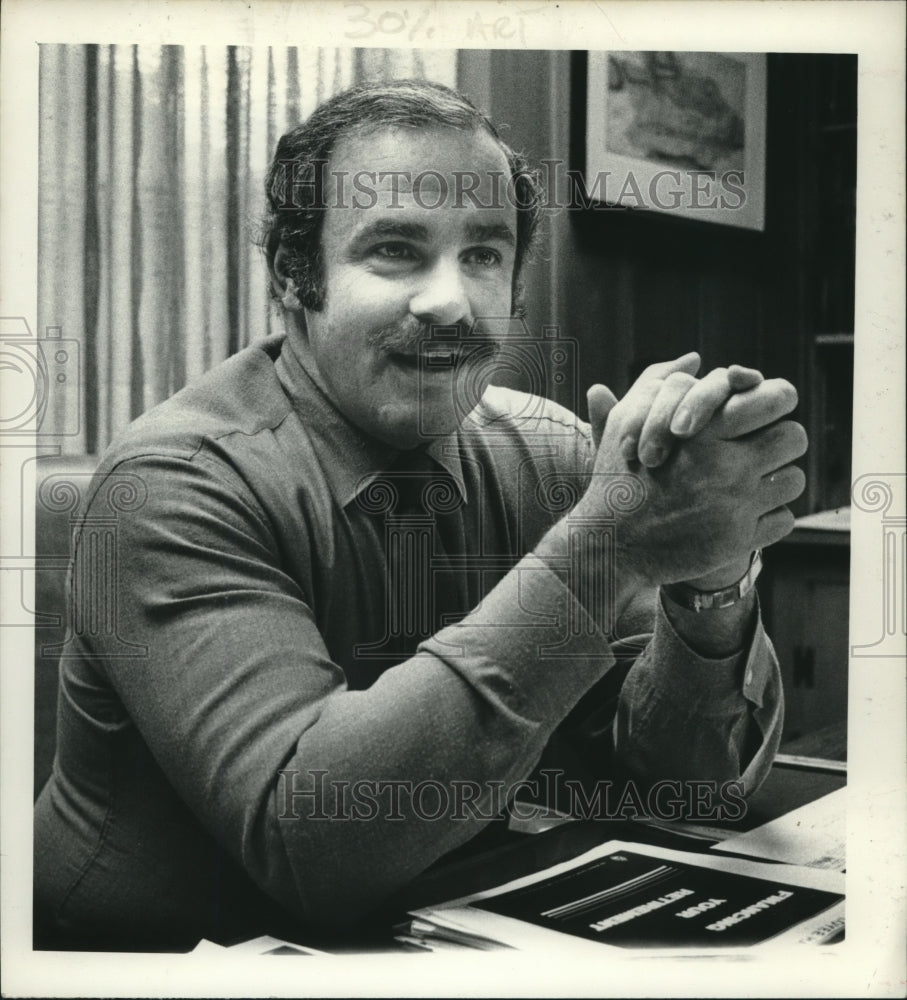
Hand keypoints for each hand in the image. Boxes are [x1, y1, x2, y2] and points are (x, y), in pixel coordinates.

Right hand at [578, 360, 806, 588]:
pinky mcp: (739, 540)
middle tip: (760, 449)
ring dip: (776, 480)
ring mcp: (735, 506)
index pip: (777, 399)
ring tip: (750, 483)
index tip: (765, 411)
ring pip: (793, 480)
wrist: (611, 545)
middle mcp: (725, 467)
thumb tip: (693, 358)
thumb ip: (658, 381)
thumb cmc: (618, 478)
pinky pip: (783, 520)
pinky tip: (740, 515)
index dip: (776, 400)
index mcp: (703, 431)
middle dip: (779, 441)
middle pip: (794, 437)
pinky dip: (766, 517)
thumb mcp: (628, 421)